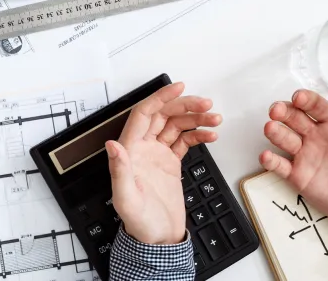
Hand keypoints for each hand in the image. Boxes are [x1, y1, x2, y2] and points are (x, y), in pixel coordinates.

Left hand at [107, 83, 221, 244]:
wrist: (158, 240)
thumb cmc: (139, 224)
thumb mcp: (126, 199)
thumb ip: (120, 171)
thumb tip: (112, 145)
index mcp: (130, 152)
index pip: (143, 114)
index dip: (160, 98)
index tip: (178, 88)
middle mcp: (142, 149)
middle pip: (163, 115)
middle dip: (185, 106)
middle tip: (206, 104)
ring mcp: (157, 154)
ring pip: (176, 125)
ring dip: (195, 118)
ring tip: (215, 118)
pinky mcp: (170, 162)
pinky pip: (185, 140)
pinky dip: (199, 134)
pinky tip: (211, 135)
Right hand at [261, 90, 327, 238]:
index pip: (316, 106)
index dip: (305, 99)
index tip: (298, 97)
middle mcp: (318, 137)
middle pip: (294, 117)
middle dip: (283, 111)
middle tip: (277, 110)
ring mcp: (307, 157)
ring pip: (283, 138)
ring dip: (274, 131)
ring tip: (271, 129)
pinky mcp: (299, 178)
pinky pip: (279, 166)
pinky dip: (270, 161)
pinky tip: (267, 157)